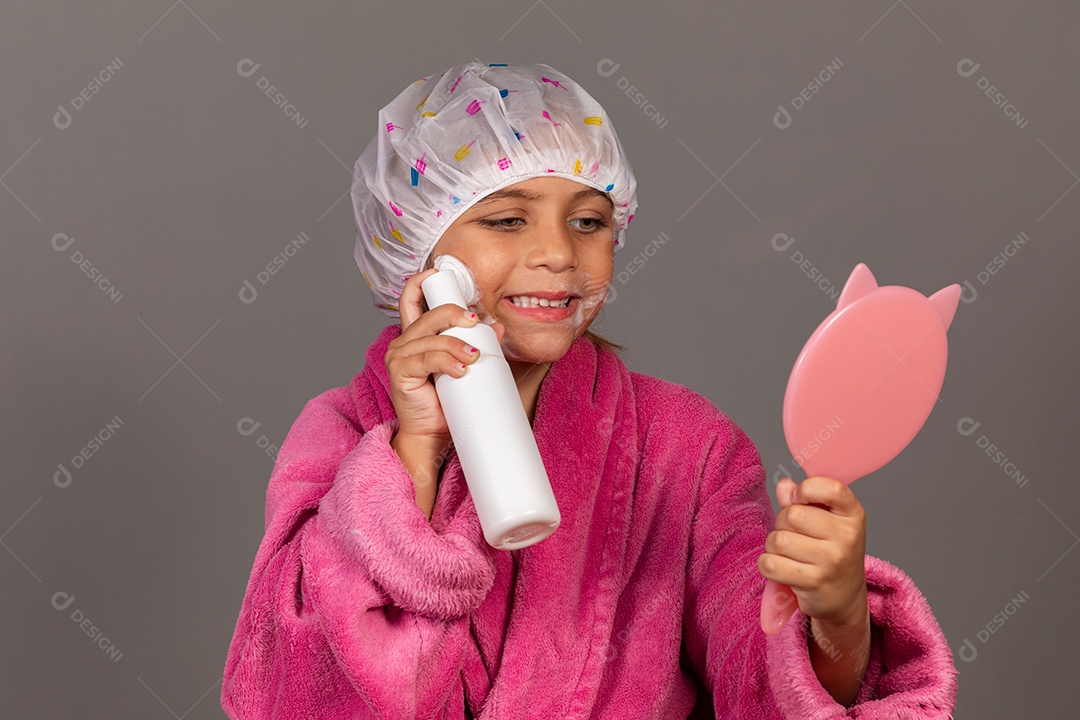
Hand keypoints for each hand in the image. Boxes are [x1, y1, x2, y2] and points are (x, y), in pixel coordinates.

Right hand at [386, 268, 506, 441]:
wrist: (434, 436)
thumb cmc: (447, 402)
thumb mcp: (466, 367)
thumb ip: (478, 344)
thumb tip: (498, 327)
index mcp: (417, 335)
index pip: (411, 298)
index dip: (422, 282)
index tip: (440, 275)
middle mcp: (404, 341)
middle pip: (428, 313)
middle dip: (455, 313)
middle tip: (476, 323)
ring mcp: (399, 356)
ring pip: (432, 338)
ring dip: (456, 345)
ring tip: (474, 358)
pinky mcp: (400, 373)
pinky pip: (426, 360)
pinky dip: (446, 361)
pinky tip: (460, 369)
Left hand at [758, 476, 867, 626]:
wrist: (844, 596)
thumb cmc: (831, 552)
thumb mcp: (826, 521)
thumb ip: (803, 499)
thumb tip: (784, 485)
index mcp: (853, 514)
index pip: (830, 489)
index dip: (806, 490)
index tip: (799, 499)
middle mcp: (847, 537)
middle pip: (792, 515)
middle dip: (782, 522)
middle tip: (793, 534)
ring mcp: (831, 561)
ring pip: (778, 539)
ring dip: (774, 545)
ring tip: (788, 552)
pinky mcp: (813, 582)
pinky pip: (770, 564)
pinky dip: (767, 564)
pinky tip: (780, 566)